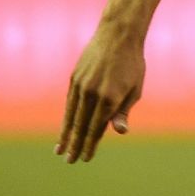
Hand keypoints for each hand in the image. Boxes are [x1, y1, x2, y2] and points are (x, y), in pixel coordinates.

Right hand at [57, 21, 146, 163]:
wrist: (117, 34)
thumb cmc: (132, 64)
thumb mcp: (134, 89)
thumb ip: (123, 112)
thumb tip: (119, 132)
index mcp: (110, 99)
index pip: (96, 129)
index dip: (90, 146)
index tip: (85, 159)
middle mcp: (93, 93)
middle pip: (80, 126)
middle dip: (74, 145)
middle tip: (69, 161)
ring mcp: (81, 85)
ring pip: (71, 115)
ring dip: (65, 134)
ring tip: (60, 149)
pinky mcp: (74, 78)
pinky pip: (69, 102)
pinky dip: (66, 117)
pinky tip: (64, 127)